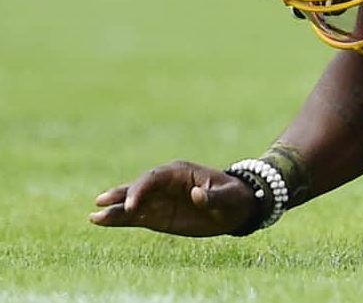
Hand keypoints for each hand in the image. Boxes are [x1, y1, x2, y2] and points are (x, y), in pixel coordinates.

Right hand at [89, 160, 258, 236]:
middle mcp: (165, 184)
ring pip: (133, 203)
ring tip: (94, 217)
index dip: (141, 190)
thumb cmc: (234, 198)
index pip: (154, 178)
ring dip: (115, 209)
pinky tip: (100, 221)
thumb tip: (197, 194)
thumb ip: (213, 196)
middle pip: (138, 188)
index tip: (133, 206)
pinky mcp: (157, 215)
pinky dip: (119, 219)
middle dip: (122, 195)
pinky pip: (135, 217)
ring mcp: (159, 200)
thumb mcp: (229, 197)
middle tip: (102, 203)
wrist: (236, 209)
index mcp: (180, 172)